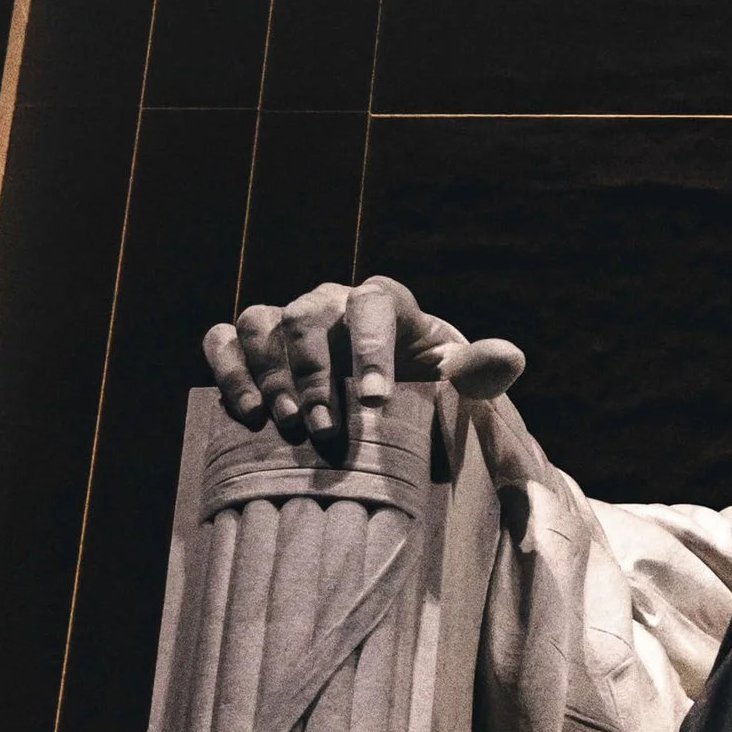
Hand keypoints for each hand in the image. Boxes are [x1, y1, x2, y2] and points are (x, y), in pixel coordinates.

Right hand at [202, 273, 523, 452]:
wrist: (385, 398)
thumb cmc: (424, 384)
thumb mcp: (455, 380)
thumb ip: (477, 370)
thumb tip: (508, 359)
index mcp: (384, 302)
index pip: (374, 305)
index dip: (371, 347)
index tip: (375, 400)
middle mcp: (329, 301)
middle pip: (307, 318)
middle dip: (313, 377)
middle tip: (326, 430)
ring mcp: (286, 319)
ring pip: (259, 323)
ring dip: (268, 374)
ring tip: (284, 424)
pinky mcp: (252, 344)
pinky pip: (222, 339)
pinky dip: (227, 368)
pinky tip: (244, 411)